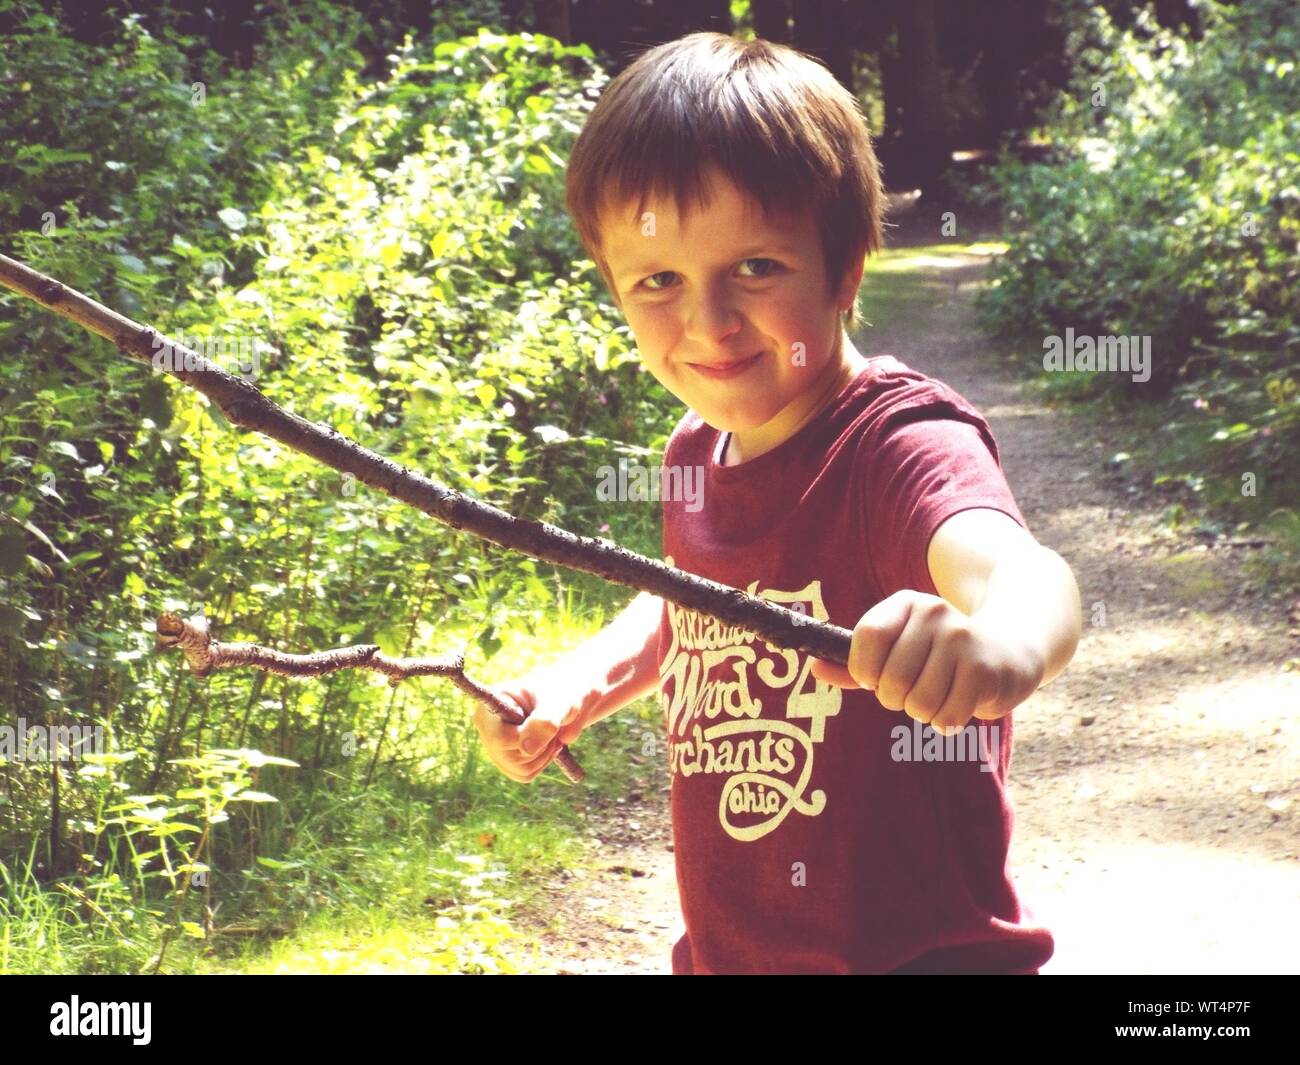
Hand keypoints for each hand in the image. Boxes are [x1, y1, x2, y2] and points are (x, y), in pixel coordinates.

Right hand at [473, 669, 588, 783]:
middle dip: (540, 747)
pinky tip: (547, 744)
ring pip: (520, 771)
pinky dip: (542, 763)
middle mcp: (486, 730)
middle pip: (511, 759)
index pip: (500, 739)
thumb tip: (527, 749)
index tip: (547, 720)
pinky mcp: (507, 761)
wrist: (564, 698)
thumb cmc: (559, 694)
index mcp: (489, 709)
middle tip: (553, 726)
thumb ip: (543, 722)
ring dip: (544, 755)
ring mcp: (495, 748)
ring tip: (550, 734)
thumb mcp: (556, 703)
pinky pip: (525, 776)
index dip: (527, 738)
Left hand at [809, 590, 1044, 734]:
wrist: (1012, 648)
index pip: (866, 639)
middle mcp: (934, 612)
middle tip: (916, 690)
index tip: (875, 679)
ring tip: (941, 695)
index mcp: (905, 604)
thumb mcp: (899, 650)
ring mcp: (961, 638)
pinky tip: (962, 703)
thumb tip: (814, 668)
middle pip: (889, 679)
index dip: (864, 670)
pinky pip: (947, 715)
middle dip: (897, 699)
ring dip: (925, 713)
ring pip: (917, 702)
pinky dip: (948, 721)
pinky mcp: (984, 668)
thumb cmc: (940, 657)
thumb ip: (857, 663)